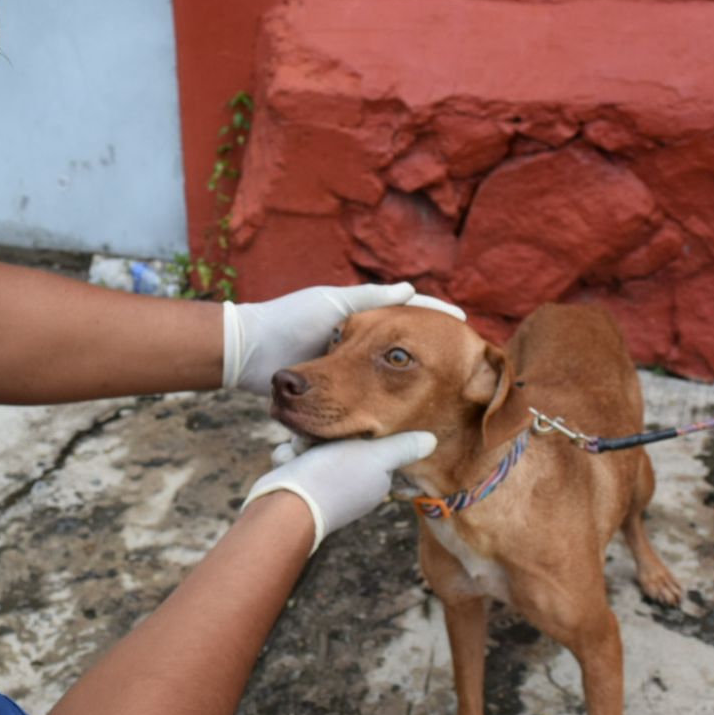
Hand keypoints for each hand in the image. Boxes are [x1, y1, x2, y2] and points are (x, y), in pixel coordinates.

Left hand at [222, 283, 465, 394]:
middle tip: (462, 372)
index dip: (435, 325)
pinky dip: (378, 417)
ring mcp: (343, 378)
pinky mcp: (329, 401)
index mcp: (359, 323)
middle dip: (428, 364)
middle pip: (401, 357)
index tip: (465, 329)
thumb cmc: (289, 319)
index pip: (407, 322)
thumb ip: (370, 299)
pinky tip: (403, 425)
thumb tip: (410, 290)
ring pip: (383, 387)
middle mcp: (355, 350)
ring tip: (442, 400)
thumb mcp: (333, 302)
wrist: (248, 352)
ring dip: (408, 395)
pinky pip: (358, 411)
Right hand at [242, 430, 437, 550]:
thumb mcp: (375, 456)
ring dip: (303, 445)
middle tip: (322, 440)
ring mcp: (322, 490)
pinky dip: (288, 460)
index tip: (348, 428)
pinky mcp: (296, 489)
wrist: (286, 505)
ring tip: (302, 451)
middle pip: (338, 444)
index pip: (370, 446)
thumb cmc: (334, 476)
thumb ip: (402, 447)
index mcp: (375, 482)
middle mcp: (351, 489)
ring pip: (312, 448)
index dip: (357, 432)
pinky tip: (288, 465)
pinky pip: (293, 461)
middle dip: (325, 437)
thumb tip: (432, 440)